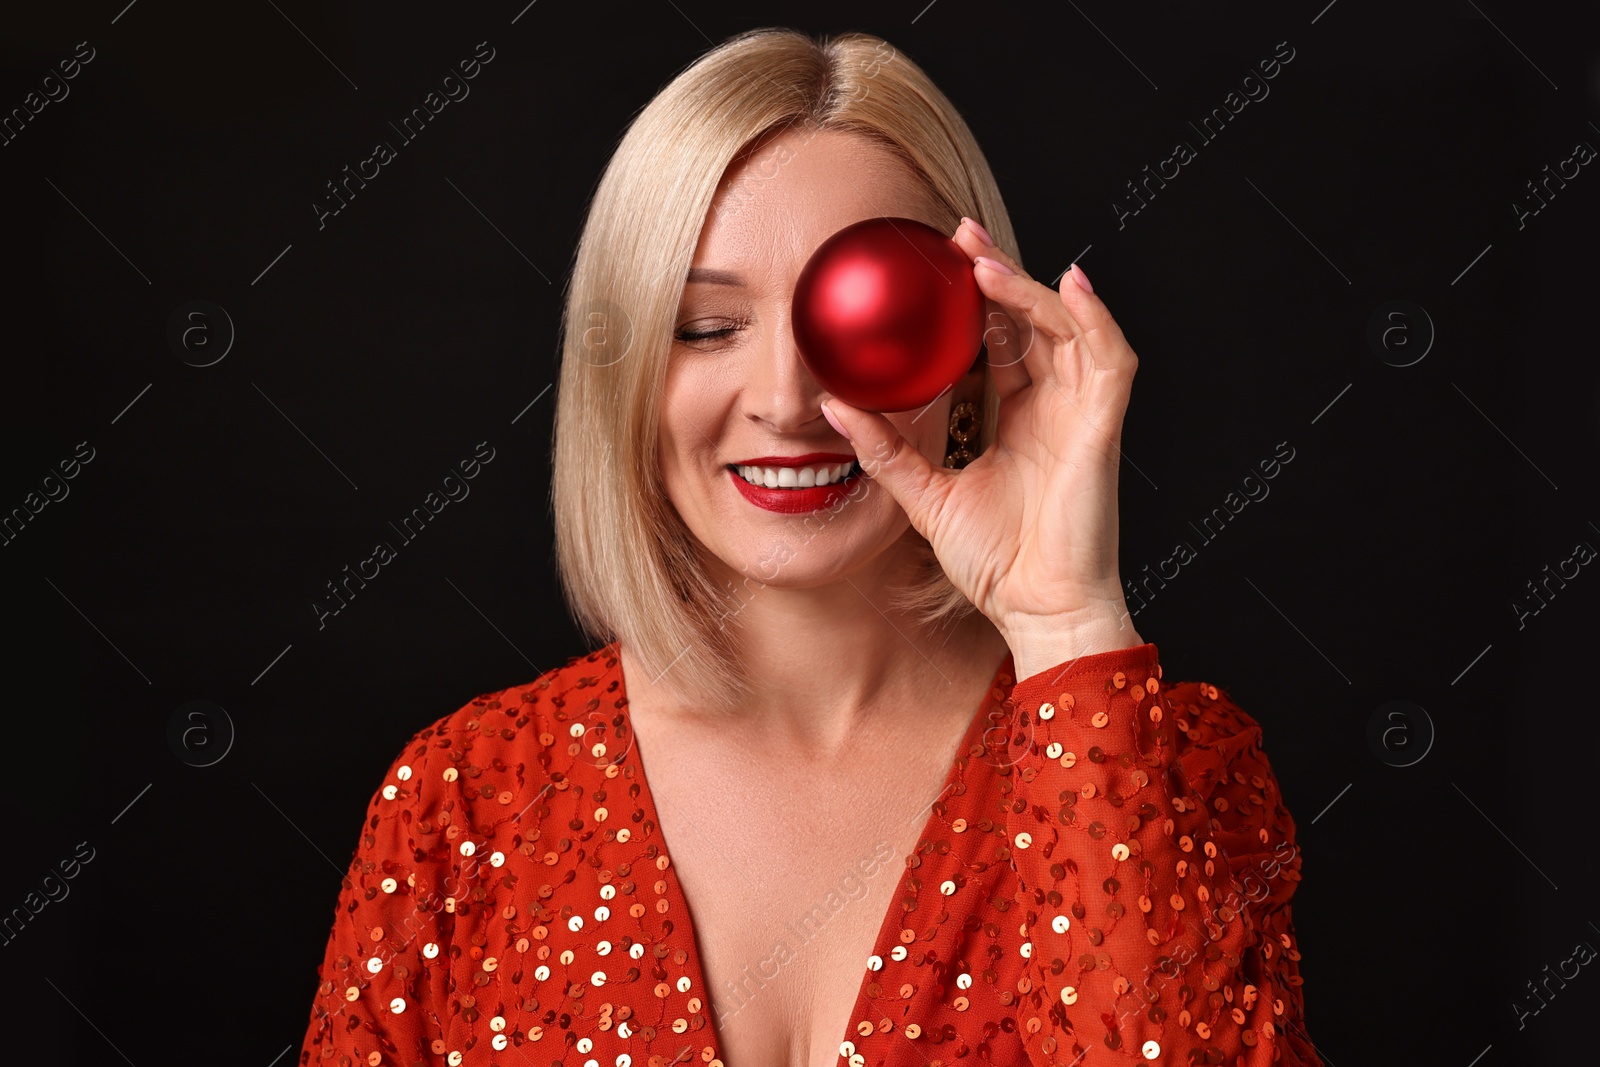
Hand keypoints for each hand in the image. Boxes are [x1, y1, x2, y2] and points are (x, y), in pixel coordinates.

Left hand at [821, 218, 1142, 674]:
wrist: (1036, 612)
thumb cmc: (995, 564)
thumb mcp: (925, 496)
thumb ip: (885, 450)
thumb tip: (833, 407)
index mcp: (1022, 420)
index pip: (1003, 341)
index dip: (980, 299)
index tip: (942, 263)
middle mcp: (1056, 409)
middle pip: (1034, 321)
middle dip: (1001, 273)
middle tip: (960, 235)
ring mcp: (1082, 416)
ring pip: (1068, 329)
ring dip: (1030, 288)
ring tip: (985, 260)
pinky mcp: (1101, 430)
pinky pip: (1109, 361)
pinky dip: (1095, 319)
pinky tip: (1071, 284)